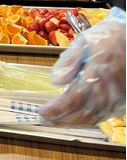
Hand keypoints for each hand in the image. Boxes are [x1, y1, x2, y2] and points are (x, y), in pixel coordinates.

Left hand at [39, 7, 125, 125]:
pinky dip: (88, 120)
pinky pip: (104, 116)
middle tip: (44, 120)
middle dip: (60, 119)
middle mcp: (107, 92)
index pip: (71, 100)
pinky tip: (77, 118)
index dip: (55, 109)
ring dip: (72, 122)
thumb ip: (69, 61)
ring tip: (56, 121)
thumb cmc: (108, 37)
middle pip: (80, 114)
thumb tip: (55, 81)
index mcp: (95, 76)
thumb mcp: (84, 41)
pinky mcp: (123, 101)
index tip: (41, 112)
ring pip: (92, 118)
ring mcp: (117, 98)